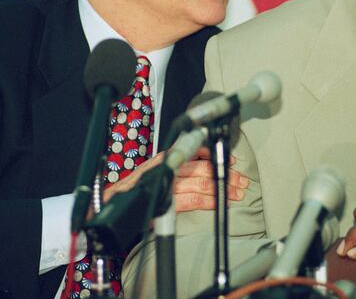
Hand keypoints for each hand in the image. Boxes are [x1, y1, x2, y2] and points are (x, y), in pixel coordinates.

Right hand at [95, 148, 248, 215]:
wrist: (113, 204)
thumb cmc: (137, 189)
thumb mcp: (158, 172)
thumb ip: (177, 167)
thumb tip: (201, 165)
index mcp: (167, 158)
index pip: (195, 151)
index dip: (216, 155)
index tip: (233, 160)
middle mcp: (168, 166)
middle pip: (203, 168)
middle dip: (225, 174)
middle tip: (242, 181)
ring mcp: (166, 182)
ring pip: (201, 182)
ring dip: (222, 188)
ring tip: (237, 193)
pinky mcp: (164, 199)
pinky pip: (191, 199)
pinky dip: (207, 201)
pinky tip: (218, 202)